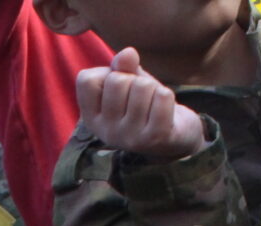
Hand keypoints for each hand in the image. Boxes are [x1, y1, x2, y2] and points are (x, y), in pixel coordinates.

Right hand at [77, 48, 204, 158]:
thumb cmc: (145, 104)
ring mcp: (130, 137)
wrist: (174, 136)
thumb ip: (123, 66)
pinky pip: (162, 97)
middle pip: (117, 80)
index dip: (107, 73)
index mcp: (92, 118)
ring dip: (153, 88)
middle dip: (134, 79)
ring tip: (153, 104)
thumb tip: (128, 52)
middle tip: (141, 96)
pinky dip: (167, 96)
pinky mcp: (155, 138)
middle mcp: (106, 132)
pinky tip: (165, 110)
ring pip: (142, 86)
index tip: (118, 87)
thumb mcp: (129, 82)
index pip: (86, 80)